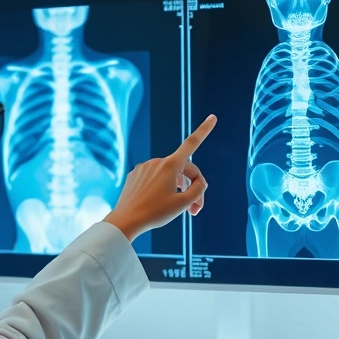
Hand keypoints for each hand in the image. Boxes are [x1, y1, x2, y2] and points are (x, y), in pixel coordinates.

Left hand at [103, 115, 215, 241]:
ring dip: (178, 190)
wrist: (125, 221)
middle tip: (195, 210)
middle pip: (184, 170)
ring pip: (169, 176)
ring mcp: (144, 167)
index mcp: (170, 165)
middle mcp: (157, 162)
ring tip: (179, 210)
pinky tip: (159, 203)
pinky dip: (162, 189)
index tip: (213, 117)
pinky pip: (155, 179)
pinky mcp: (135, 175)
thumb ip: (198, 190)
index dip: (204, 130)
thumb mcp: (183, 204)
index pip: (192, 143)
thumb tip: (199, 182)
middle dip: (192, 188)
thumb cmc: (155, 213)